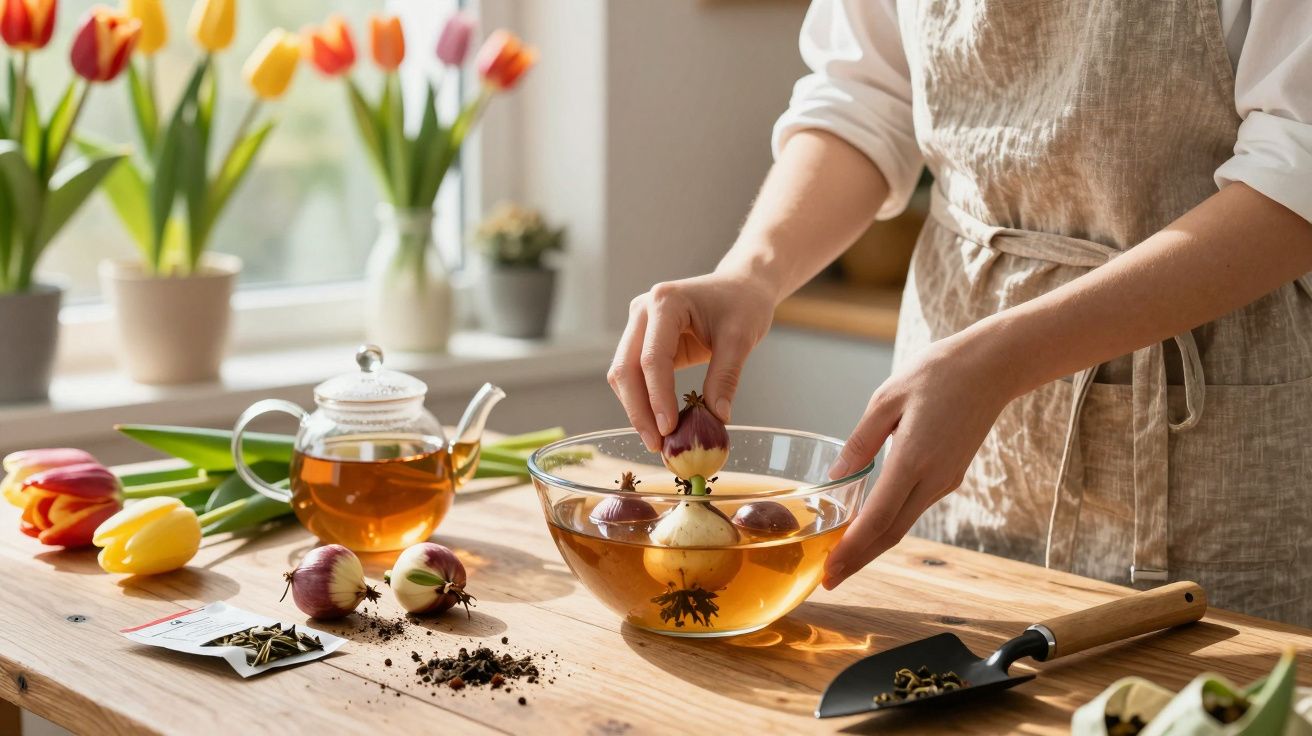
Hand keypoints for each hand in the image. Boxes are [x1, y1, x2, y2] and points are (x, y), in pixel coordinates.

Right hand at [608, 270, 776, 450]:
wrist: (741, 287)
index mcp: (665, 302)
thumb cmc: (743, 304)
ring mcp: (638, 325)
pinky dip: (643, 401)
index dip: (657, 397)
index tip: (668, 430)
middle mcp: (643, 310)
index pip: (653, 358)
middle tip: (656, 445)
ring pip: (623, 375)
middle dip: (639, 410)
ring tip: (657, 441)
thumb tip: (717, 418)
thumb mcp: (741, 338)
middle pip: (626, 368)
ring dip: (636, 409)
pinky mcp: (642, 340)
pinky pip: (634, 376)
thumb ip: (725, 377)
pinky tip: (658, 424)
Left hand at [822, 329, 1019, 588]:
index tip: (828, 572)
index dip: (851, 550)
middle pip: (891, 534)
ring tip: (841, 558)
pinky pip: (914, 508)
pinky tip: (868, 526)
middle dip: (858, 560)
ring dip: (872, 545)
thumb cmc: (937, 373)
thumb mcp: (886, 399)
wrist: (993, 366)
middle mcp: (933, 479)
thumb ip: (860, 443)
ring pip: (903, 524)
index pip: (878, 519)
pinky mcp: (950, 476)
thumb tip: (836, 478)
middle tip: (829, 581)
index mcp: (913, 459)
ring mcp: (945, 480)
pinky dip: (889, 524)